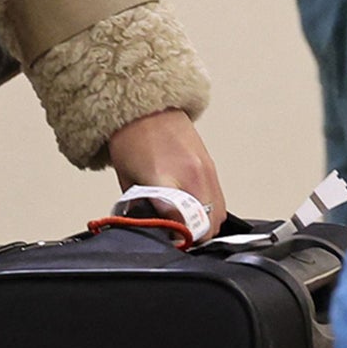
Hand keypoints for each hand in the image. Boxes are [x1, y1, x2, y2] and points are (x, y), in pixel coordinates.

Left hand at [105, 109, 225, 239]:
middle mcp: (192, 175)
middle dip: (194, 237)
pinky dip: (211, 210)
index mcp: (165, 178)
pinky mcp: (212, 166)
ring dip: (205, 225)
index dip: (177, 239)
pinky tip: (194, 208)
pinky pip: (220, 199)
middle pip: (207, 226)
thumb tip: (152, 228)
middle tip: (178, 235)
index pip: (182, 224)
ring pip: (219, 216)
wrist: (146, 105)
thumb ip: (141, 207)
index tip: (171, 241)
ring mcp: (206, 171)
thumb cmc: (132, 137)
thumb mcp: (126, 178)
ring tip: (187, 223)